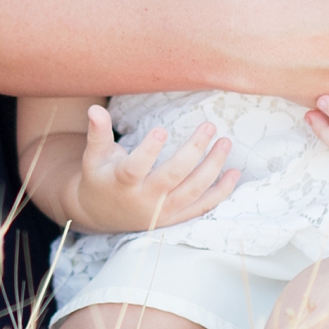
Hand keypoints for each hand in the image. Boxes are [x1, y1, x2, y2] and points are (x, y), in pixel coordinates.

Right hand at [67, 107, 239, 234]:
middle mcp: (144, 200)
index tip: (161, 129)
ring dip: (212, 168)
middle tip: (209, 126)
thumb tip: (94, 109)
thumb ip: (97, 133)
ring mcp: (162, 212)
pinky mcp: (175, 218)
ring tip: (225, 143)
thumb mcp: (94, 156)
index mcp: (121, 182)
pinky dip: (220, 192)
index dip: (148, 151)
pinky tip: (234, 174)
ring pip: (192, 191)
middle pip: (172, 177)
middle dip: (193, 151)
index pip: (135, 168)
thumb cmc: (100, 177)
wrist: (101, 215)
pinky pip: (201, 207)